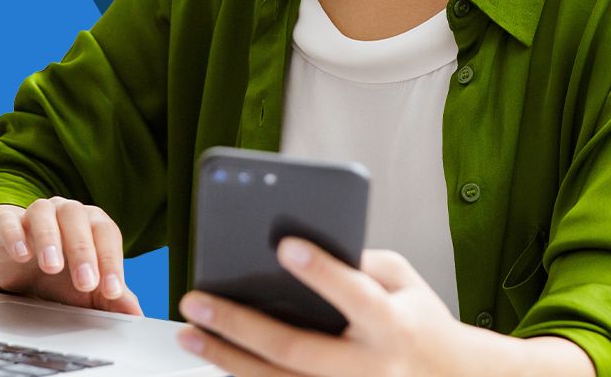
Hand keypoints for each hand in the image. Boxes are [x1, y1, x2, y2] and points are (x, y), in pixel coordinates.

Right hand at [0, 197, 143, 314]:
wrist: (20, 267)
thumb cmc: (60, 275)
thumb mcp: (86, 289)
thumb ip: (110, 298)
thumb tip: (135, 313)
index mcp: (92, 223)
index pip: (107, 234)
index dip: (112, 261)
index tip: (113, 291)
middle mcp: (66, 212)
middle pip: (78, 219)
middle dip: (83, 251)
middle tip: (85, 282)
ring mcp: (36, 214)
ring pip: (45, 213)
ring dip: (50, 238)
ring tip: (52, 266)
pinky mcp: (7, 223)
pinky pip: (10, 222)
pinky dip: (16, 235)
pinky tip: (21, 255)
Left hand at [176, 238, 472, 375]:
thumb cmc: (420, 321)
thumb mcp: (405, 280)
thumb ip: (360, 260)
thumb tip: (301, 247)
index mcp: (392, 324)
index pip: (354, 296)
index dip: (321, 272)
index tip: (284, 245)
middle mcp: (369, 369)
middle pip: (296, 349)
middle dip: (240, 324)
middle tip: (198, 300)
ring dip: (227, 359)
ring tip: (190, 333)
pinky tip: (216, 360)